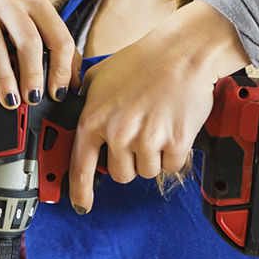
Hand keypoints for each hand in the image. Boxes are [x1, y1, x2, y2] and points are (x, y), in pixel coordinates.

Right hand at [0, 0, 80, 114]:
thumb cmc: (3, 23)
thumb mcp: (33, 27)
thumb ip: (56, 50)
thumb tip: (76, 85)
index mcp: (36, 5)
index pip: (58, 37)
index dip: (61, 70)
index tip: (57, 94)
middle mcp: (8, 4)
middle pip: (28, 40)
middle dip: (33, 74)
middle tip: (33, 99)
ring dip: (5, 81)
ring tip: (10, 103)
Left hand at [66, 0, 251, 213]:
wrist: (182, 53)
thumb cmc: (142, 61)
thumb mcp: (97, 78)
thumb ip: (85, 103)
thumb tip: (76, 122)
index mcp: (94, 119)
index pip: (80, 167)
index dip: (79, 191)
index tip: (80, 205)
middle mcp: (118, 133)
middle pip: (120, 174)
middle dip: (129, 162)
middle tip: (138, 136)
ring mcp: (147, 139)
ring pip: (146, 172)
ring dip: (152, 157)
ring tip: (156, 125)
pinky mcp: (175, 142)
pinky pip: (171, 166)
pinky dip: (173, 154)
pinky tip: (171, 128)